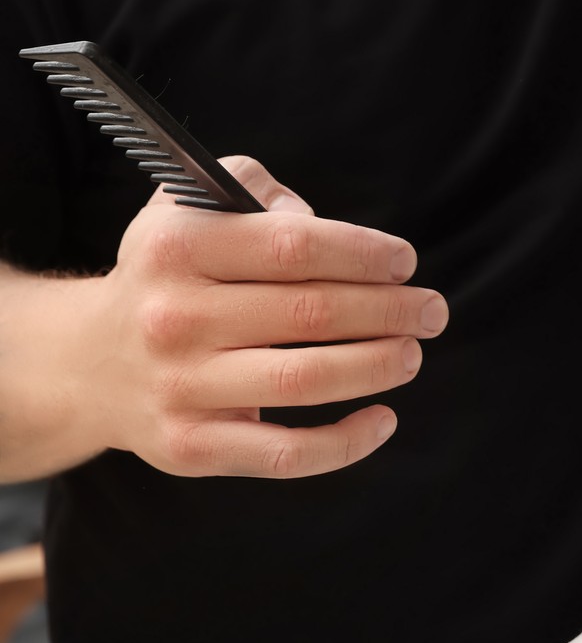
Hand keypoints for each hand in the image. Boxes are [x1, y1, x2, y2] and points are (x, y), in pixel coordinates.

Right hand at [61, 157, 447, 478]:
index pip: (295, 246)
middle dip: (389, 310)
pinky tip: (383, 419)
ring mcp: (180, 387)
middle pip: (311, 312)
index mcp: (178, 249)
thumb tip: (317, 220)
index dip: (363, 254)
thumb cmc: (169, 275)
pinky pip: (285, 453)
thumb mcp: (188, 206)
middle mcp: (174, 317)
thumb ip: (255, 188)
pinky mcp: (191, 447)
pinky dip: (346, 443)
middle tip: (432, 310)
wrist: (89, 363)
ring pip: (304, 379)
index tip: (404, 263)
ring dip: (376, 365)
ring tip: (412, 353)